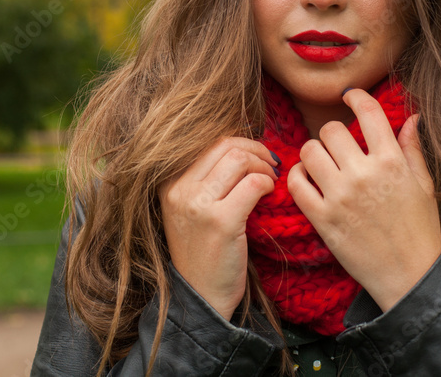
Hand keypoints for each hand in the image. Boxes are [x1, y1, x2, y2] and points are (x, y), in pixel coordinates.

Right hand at [158, 136, 278, 320]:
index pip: (209, 143)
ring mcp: (198, 205)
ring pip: (240, 160)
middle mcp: (179, 191)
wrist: (201, 296)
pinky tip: (269, 194)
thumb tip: (243, 149)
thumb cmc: (203, 252)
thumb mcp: (192, 210)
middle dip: (256, 150)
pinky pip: (254, 185)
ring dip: (263, 166)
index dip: (241, 144)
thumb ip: (207, 180)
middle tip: (270, 165)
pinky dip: (268, 184)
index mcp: (169, 184)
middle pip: (226, 146)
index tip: (257, 156)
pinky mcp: (221, 222)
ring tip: (271, 180)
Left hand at [286, 89, 440, 311]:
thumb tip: (412, 117)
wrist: (409, 276)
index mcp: (392, 162)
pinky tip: (307, 179)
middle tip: (338, 145)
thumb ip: (412, 149)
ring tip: (322, 162)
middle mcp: (364, 175)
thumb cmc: (419, 229)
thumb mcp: (423, 185)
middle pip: (331, 130)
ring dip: (314, 153)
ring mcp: (340, 197)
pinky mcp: (322, 219)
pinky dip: (297, 176)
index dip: (356, 97)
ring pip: (309, 152)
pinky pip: (296, 184)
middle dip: (333, 133)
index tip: (350, 96)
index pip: (368, 112)